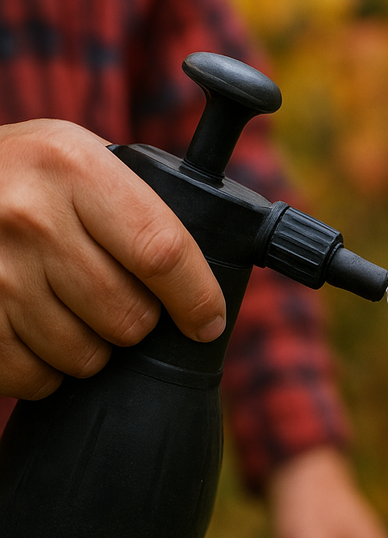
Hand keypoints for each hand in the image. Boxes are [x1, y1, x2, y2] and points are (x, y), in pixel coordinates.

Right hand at [0, 119, 225, 398]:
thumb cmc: (24, 178)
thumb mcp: (78, 160)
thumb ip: (140, 205)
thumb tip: (212, 280)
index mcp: (74, 167)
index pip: (163, 252)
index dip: (197, 299)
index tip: (208, 322)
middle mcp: (30, 216)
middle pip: (130, 316)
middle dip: (140, 324)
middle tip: (121, 302)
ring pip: (86, 355)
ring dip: (93, 349)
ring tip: (72, 312)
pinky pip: (35, 378)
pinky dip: (46, 372)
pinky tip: (37, 334)